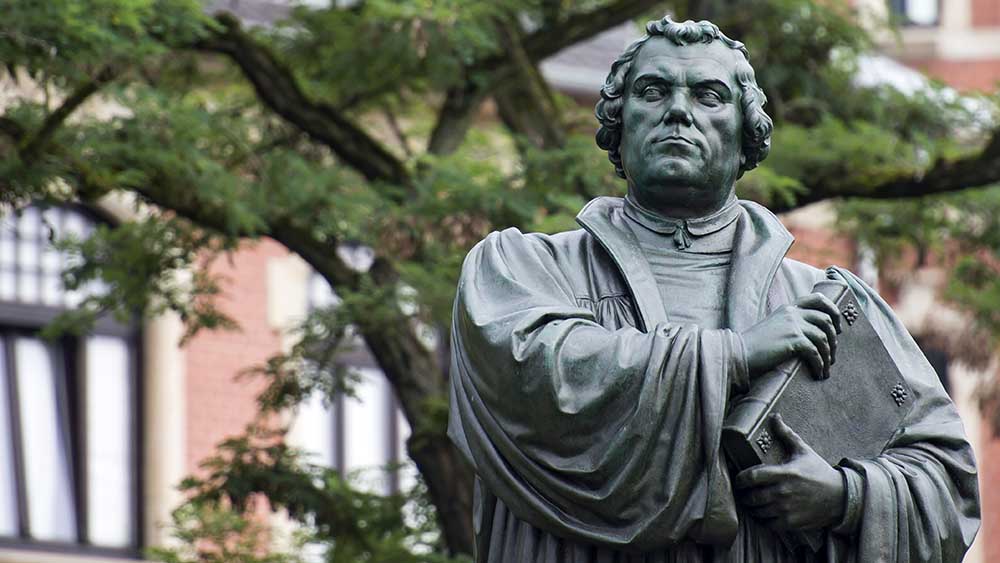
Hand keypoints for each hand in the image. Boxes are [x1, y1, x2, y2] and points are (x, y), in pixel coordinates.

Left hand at [734, 415, 844, 530]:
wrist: (841, 497)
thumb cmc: (819, 472)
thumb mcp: (803, 451)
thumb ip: (786, 434)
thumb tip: (775, 417)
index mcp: (784, 473)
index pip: (752, 477)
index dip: (740, 479)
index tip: (738, 479)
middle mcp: (784, 492)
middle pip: (752, 497)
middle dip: (744, 495)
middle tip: (742, 492)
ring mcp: (787, 509)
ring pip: (758, 511)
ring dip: (752, 507)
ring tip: (751, 502)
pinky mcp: (792, 522)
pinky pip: (768, 524)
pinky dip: (763, 519)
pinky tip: (763, 513)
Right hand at [740, 292, 841, 379]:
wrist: (738, 354)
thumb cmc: (753, 347)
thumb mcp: (773, 328)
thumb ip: (789, 326)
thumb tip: (808, 337)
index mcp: (788, 308)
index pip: (818, 299)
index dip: (833, 311)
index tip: (837, 327)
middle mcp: (792, 313)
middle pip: (826, 320)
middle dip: (834, 339)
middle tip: (833, 354)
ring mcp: (793, 325)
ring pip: (823, 337)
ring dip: (829, 355)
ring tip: (826, 368)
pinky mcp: (793, 340)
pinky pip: (816, 352)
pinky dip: (820, 365)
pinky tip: (818, 373)